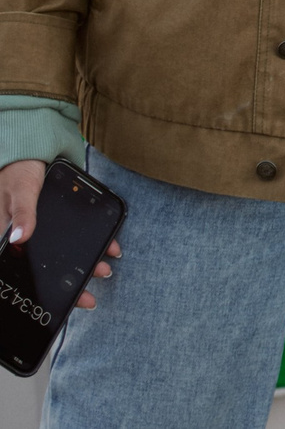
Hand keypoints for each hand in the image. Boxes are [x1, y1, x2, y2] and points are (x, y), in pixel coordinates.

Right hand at [1, 160, 117, 309]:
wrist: (36, 146)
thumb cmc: (19, 169)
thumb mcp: (20, 190)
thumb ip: (22, 213)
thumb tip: (19, 237)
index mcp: (8, 237)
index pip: (24, 271)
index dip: (40, 289)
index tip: (60, 302)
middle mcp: (26, 237)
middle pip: (46, 269)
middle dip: (69, 283)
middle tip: (89, 296)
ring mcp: (44, 229)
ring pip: (65, 255)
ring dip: (85, 265)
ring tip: (105, 269)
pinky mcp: (61, 219)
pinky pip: (78, 237)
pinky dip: (94, 243)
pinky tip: (110, 247)